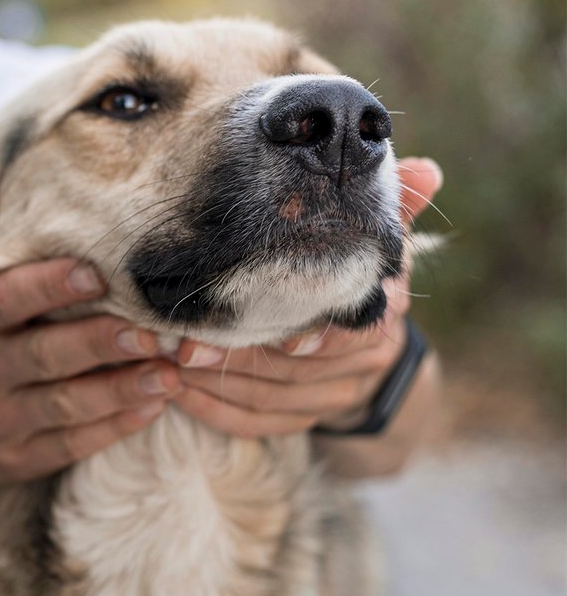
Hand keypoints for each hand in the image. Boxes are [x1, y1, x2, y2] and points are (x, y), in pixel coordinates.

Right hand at [0, 178, 179, 483]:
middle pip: (44, 356)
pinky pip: (72, 444)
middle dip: (101, 342)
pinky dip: (115, 426)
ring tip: (171, 371)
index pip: (5, 299)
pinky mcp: (17, 458)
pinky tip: (154, 404)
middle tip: (153, 329)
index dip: (50, 286)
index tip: (98, 272)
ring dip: (122, 389)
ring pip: (66, 406)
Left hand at [173, 158, 443, 437]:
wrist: (371, 346)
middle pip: (294, 369)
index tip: (262, 329)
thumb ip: (392, 207)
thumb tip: (428, 171)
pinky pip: (257, 424)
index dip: (306, 335)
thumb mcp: (375, 238)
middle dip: (236, 356)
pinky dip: (215, 412)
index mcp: (380, 311)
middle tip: (183, 345)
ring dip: (215, 384)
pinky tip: (177, 394)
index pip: (345, 331)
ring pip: (271, 399)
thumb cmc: (356, 272)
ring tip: (167, 362)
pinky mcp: (304, 420)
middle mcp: (365, 359)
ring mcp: (336, 395)